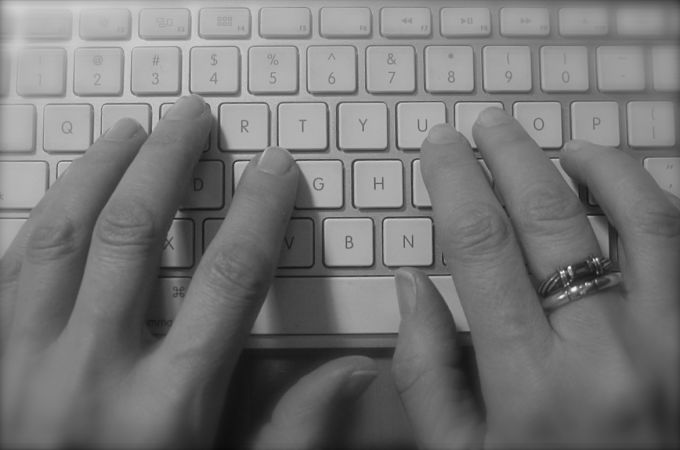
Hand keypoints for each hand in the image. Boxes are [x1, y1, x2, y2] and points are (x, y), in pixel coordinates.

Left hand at [0, 95, 375, 447]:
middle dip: (171, 164)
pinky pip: (10, 269)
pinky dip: (41, 219)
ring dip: (99, 172)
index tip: (275, 170)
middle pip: (136, 234)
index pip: (229, 279)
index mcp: (166, 408)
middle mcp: (91, 375)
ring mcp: (23, 366)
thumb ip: (294, 431)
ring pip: (62, 238)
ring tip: (130, 132)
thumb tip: (357, 375)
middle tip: (193, 118)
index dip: (260, 212)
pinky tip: (66, 192)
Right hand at [392, 109, 678, 447]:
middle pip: (551, 218)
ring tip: (559, 147)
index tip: (440, 150)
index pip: (480, 246)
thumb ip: (426, 372)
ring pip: (641, 219)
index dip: (454, 182)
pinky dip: (652, 207)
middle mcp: (609, 356)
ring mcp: (675, 346)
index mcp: (532, 386)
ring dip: (596, 166)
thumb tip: (412, 285)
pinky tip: (621, 193)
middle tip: (486, 126)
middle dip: (509, 155)